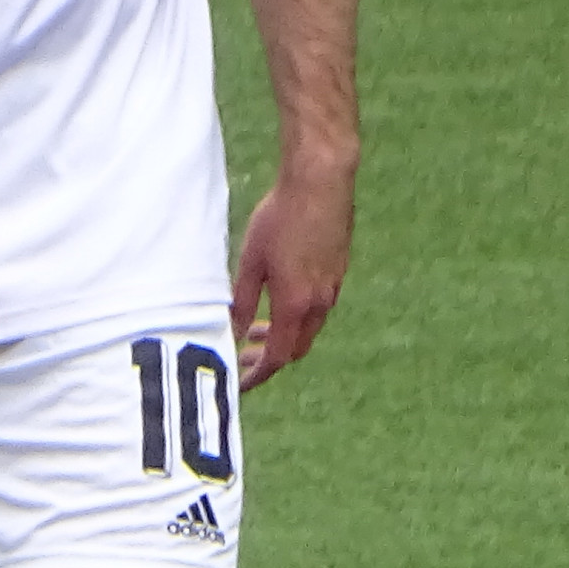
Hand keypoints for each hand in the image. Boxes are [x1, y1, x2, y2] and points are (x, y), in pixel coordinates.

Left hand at [229, 165, 352, 387]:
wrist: (321, 184)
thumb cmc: (280, 218)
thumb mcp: (251, 261)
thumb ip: (242, 300)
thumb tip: (230, 333)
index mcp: (295, 305)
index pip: (277, 357)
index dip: (257, 374)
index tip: (239, 383)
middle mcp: (319, 303)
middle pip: (295, 348)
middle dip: (268, 357)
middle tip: (242, 355)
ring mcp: (332, 287)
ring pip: (307, 327)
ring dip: (281, 334)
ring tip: (254, 326)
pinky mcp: (338, 270)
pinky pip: (317, 307)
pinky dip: (295, 315)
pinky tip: (278, 297)